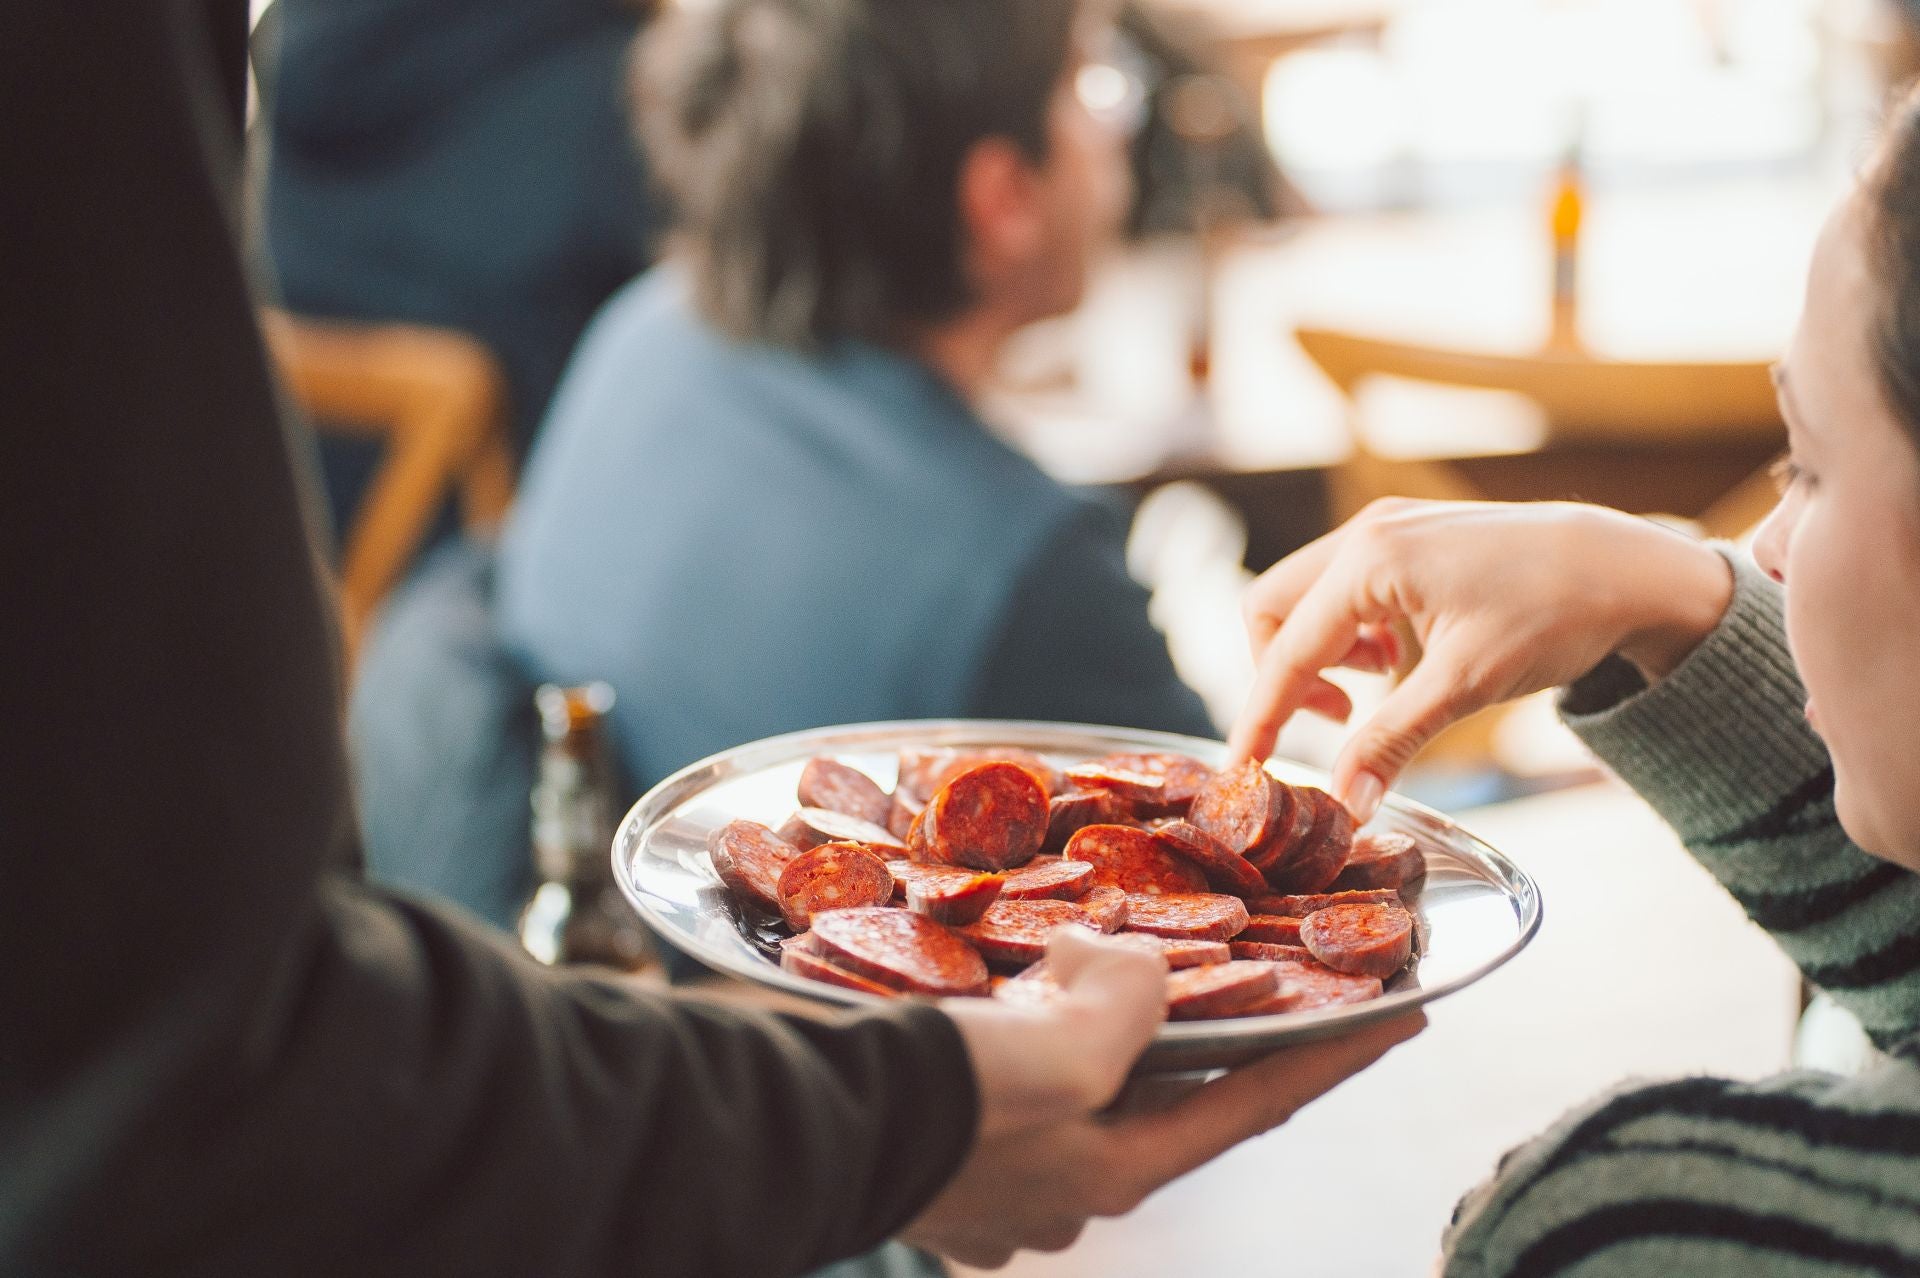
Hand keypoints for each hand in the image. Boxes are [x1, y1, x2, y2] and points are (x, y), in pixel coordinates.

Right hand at [906, 928, 1423, 1267]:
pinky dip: (1026, 1035)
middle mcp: (1070, 1188)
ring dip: (1097, 1029)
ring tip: (1087, 968)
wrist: (798, 1127)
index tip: (1406, 1013)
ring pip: (1081, 1084)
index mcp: (1117, 1169)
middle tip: (1218, 961)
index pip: (1255, 1100)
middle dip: (1194, 1027)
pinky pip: (1011, 1084)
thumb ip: (1129, 1005)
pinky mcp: (945, 1159)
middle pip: (1165, 1091)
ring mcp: (1003, 1185)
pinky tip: (1001, 997)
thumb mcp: (1059, 1052)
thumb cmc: (937, 1098)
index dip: (1336, 1053)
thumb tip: (1132, 967)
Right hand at [1227, 499, 1732, 820]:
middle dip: (1285, 673)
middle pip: (1274, 610)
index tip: (1244, 767)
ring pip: (1306, 597)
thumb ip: (1392, 740)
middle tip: (1334, 720)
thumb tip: (1346, 802)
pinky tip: (1395, 658)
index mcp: (1370, 559)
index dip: (1261, 715)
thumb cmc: (1554, 614)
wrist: (1628, 567)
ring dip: (1319, 652)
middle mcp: (1367, 531)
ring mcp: (1387, 526)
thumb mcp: (1466, 685)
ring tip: (1372, 689)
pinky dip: (1350, 631)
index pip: (1286, 648)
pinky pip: (1343, 587)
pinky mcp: (1409, 535)